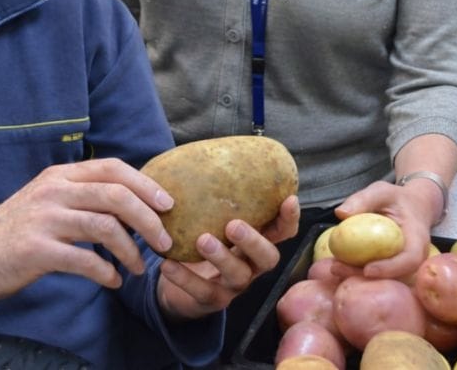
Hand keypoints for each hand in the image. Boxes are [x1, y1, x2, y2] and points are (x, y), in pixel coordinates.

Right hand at [0, 158, 175, 297]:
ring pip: (105, 227)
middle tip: (164, 241)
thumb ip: (81, 196)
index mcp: (59, 176)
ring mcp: (43, 219)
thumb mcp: (45, 200)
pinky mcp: (35, 250)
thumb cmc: (12, 232)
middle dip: (149, 219)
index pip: (112, 168)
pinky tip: (112, 280)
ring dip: (131, 251)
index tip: (168, 204)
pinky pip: (84, 261)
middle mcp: (52, 191)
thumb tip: (130, 202)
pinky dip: (105, 272)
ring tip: (138, 268)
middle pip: (116, 196)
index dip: (145, 184)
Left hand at [155, 194, 299, 320]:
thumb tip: (204, 155)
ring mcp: (233, 285)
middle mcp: (251, 264)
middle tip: (234, 224)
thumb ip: (214, 196)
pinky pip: (202, 291)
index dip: (289, 217)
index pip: (282, 231)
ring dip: (222, 257)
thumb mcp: (210, 218)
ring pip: (238, 275)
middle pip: (268, 257)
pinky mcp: (211, 301)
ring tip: (202, 240)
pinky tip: (167, 265)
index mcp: (256, 241)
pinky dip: (185, 278)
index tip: (289, 199)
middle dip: (254, 240)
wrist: (176, 285)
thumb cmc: (199, 239)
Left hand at [332, 180, 437, 280]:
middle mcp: (414, 258)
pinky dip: (358, 272)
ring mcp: (403, 266)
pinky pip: (378, 276)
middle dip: (365, 277)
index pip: (410, 260)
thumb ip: (364, 199)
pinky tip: (340, 265)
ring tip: (335, 267)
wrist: (412, 206)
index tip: (367, 269)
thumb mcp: (382, 191)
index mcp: (417, 240)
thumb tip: (341, 213)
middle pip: (394, 276)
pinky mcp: (392, 268)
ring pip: (384, 279)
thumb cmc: (397, 199)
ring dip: (358, 277)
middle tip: (338, 268)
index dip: (390, 269)